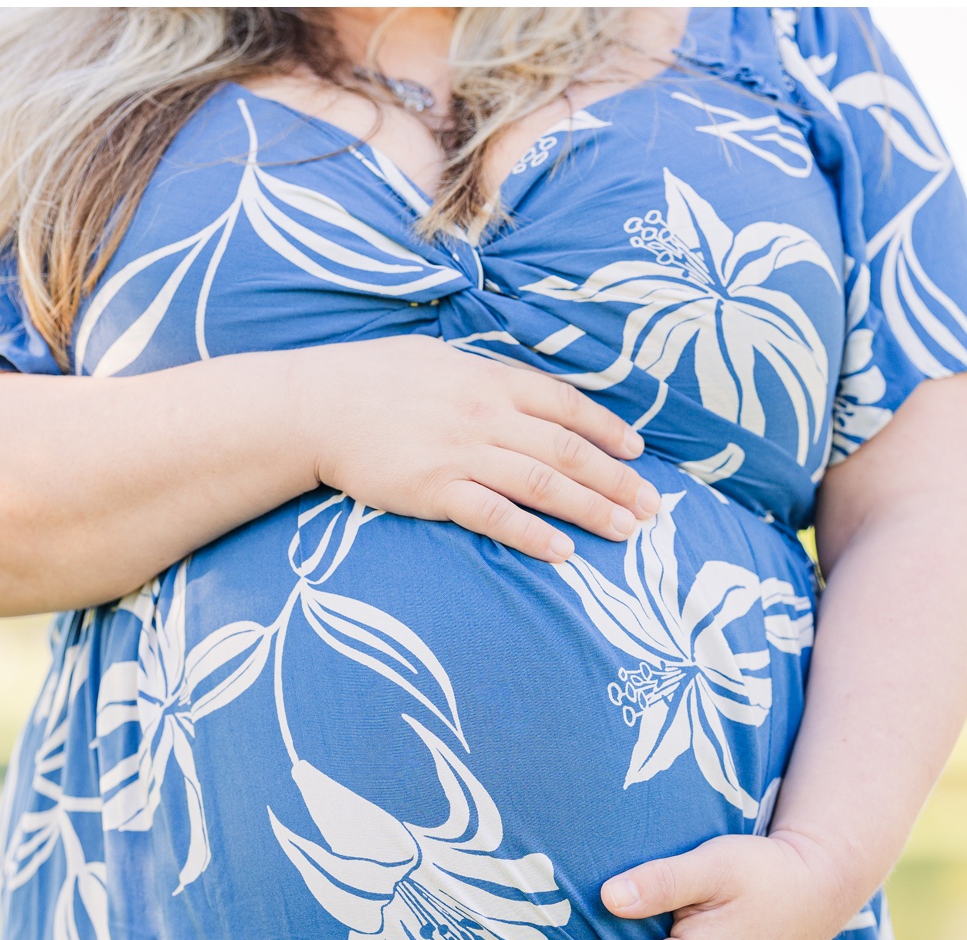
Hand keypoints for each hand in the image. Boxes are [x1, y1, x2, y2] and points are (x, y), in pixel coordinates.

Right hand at [298, 335, 659, 561]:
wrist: (314, 406)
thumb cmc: (372, 380)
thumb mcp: (438, 359)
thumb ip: (485, 378)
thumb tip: (523, 393)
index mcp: (489, 379)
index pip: (565, 404)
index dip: (607, 430)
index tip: (638, 454)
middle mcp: (484, 414)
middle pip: (567, 450)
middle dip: (616, 480)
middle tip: (652, 507)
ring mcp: (460, 453)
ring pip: (542, 483)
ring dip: (590, 509)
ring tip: (625, 531)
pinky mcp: (434, 490)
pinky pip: (494, 515)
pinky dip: (532, 534)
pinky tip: (562, 552)